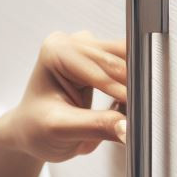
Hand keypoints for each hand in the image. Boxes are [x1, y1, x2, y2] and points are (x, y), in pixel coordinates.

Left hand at [0, 30, 127, 163]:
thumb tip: (127, 127)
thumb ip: (96, 126)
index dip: (122, 90)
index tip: (138, 111)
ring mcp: (87, 50)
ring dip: (137, 87)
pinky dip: (134, 87)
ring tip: (138, 113)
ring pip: (128, 61)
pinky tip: (129, 107)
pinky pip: (129, 68)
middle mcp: (73, 43)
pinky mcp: (100, 61)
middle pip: (119, 59)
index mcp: (57, 51)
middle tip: (145, 114)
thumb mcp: (61, 131)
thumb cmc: (35, 128)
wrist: (30, 133)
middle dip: (133, 88)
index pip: (101, 67)